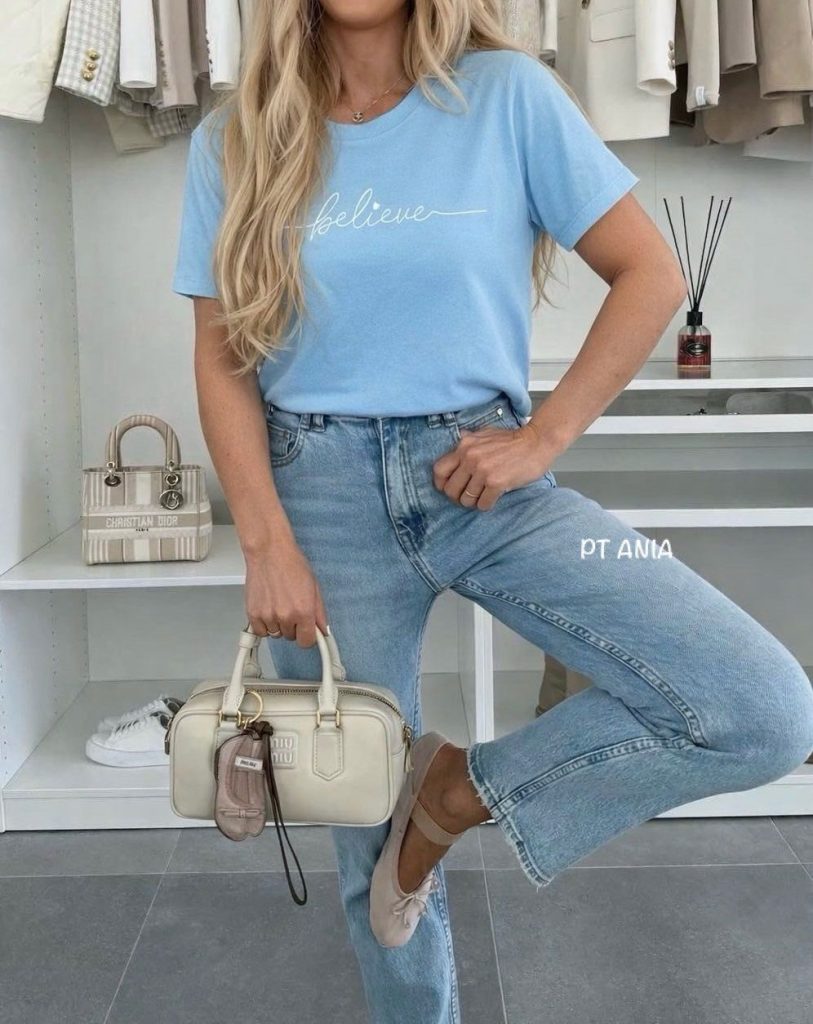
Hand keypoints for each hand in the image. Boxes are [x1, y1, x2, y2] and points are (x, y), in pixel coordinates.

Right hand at [244, 539, 328, 646]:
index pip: (307, 642)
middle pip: (291, 637)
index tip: (306, 631)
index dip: (307, 636)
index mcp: (304, 611)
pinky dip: (264, 624)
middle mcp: (286, 617)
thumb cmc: (292, 565)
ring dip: (278, 624)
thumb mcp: (314, 588)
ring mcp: (268, 616)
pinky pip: (261, 631)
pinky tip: (268, 609)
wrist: (269, 552)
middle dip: (293, 626)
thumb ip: (319, 613)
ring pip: (275, 634)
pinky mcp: (253, 614)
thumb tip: (322, 630)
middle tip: (291, 608)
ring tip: (278, 604)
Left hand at [433, 423, 552, 510]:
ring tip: (483, 496)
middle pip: (450, 489)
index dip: (442, 484)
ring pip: (466, 499)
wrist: (537, 442)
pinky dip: (487, 505)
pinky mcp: (496, 482)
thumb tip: (460, 437)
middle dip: (458, 496)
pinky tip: (493, 498)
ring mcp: (483, 471)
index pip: (439, 470)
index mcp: (464, 446)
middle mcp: (470, 458)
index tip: (450, 488)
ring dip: (474, 502)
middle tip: (468, 497)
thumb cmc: (514, 440)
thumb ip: (470, 439)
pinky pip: (483, 504)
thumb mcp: (486, 433)